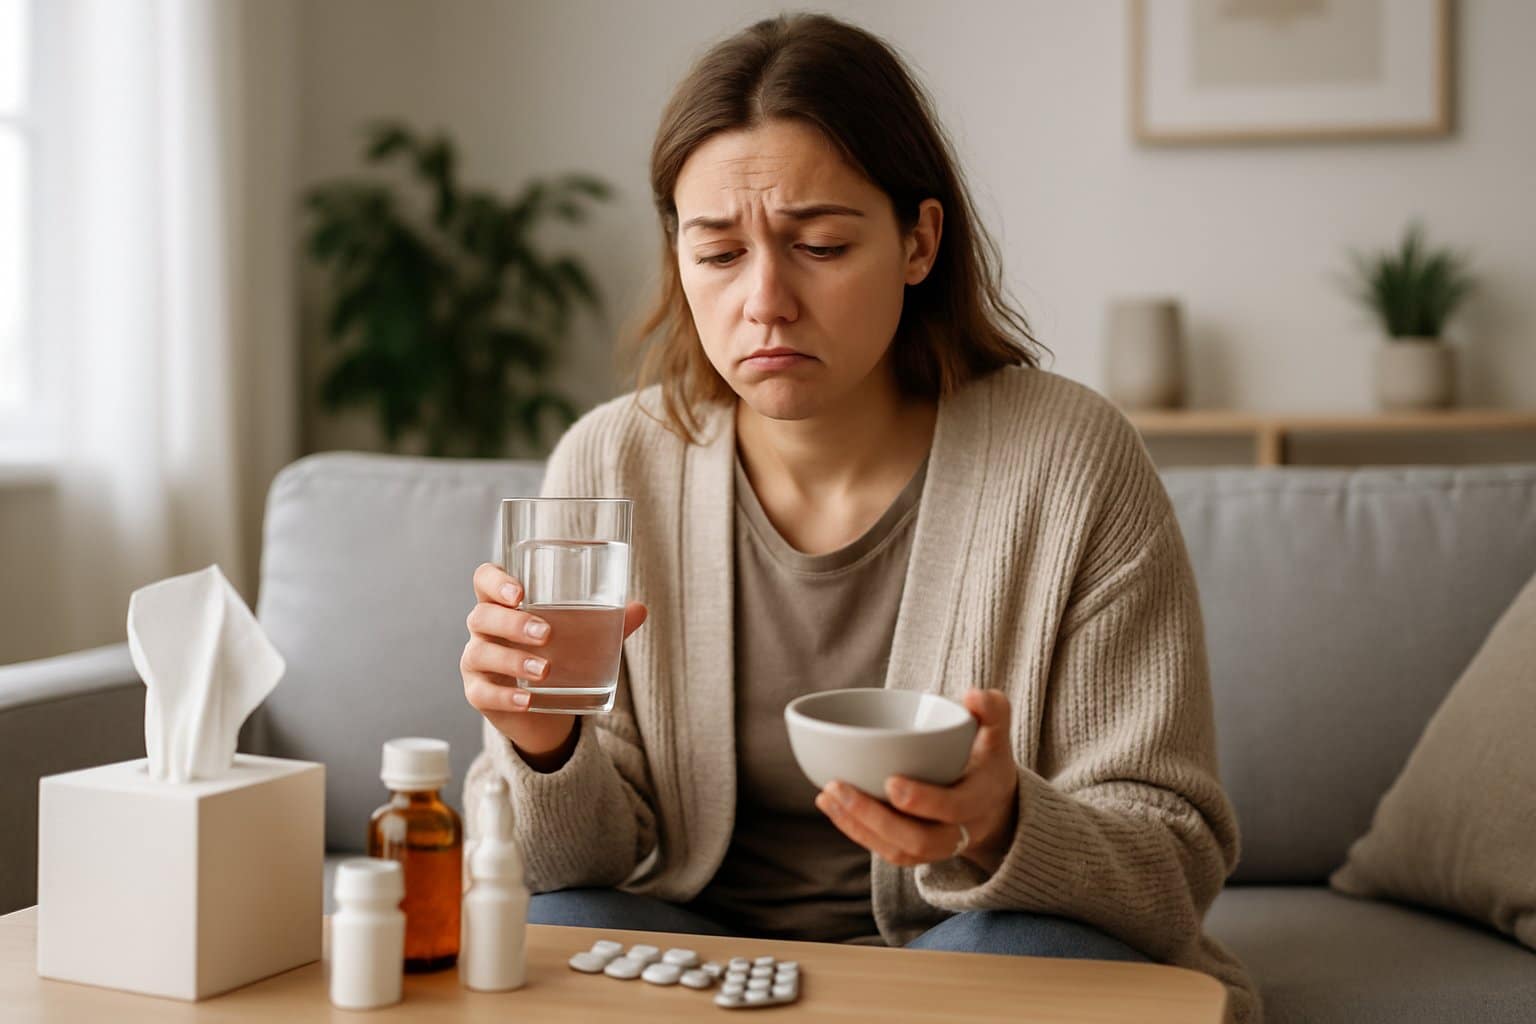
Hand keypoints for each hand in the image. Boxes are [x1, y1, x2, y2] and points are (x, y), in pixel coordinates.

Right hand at [461, 562, 646, 766]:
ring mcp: (476, 662)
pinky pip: (482, 693)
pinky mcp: (478, 694)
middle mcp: (484, 630)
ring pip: (480, 654)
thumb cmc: (558, 656)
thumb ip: (608, 623)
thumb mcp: (581, 638)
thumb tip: (640, 609)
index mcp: (504, 604)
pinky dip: (505, 696)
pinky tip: (527, 699)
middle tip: (546, 634)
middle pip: (482, 616)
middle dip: (512, 623)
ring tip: (546, 670)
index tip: (520, 592)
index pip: (484, 580)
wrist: (544, 710)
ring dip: (513, 660)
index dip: (496, 581)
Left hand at [814, 689, 1019, 872]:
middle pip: (919, 839)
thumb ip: (992, 710)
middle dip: (876, 818)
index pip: (954, 807)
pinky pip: (884, 850)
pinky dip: (854, 830)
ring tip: (826, 794)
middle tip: (839, 787)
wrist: (991, 804)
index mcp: (981, 799)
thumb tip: (973, 696)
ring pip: (897, 850)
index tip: (891, 781)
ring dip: (857, 825)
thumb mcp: (997, 734)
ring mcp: (936, 847)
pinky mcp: (915, 853)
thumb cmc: (986, 759)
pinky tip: (829, 804)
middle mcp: (960, 832)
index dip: (924, 800)